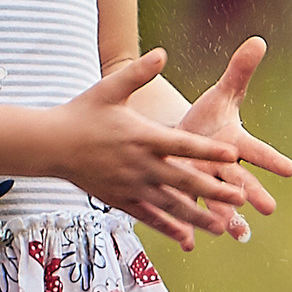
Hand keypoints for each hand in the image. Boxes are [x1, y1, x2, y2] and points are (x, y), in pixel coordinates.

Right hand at [50, 50, 245, 249]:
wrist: (49, 145)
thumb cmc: (82, 113)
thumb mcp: (109, 88)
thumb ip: (138, 73)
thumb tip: (161, 53)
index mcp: (143, 136)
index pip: (183, 145)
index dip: (209, 151)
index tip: (234, 156)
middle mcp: (140, 165)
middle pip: (183, 180)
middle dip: (214, 191)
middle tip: (242, 199)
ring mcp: (130, 186)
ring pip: (170, 205)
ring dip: (198, 216)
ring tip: (223, 227)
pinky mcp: (120, 200)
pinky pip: (149, 217)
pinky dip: (169, 228)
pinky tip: (188, 238)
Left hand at [175, 36, 291, 243]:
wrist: (183, 137)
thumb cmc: (208, 116)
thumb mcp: (222, 93)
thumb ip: (240, 72)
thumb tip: (258, 41)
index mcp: (235, 145)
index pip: (256, 152)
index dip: (271, 161)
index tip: (290, 169)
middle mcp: (224, 169)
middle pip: (240, 182)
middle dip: (252, 194)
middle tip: (267, 208)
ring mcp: (205, 184)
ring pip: (217, 202)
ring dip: (225, 215)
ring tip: (232, 231)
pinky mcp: (185, 194)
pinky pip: (188, 212)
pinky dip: (189, 228)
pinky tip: (191, 243)